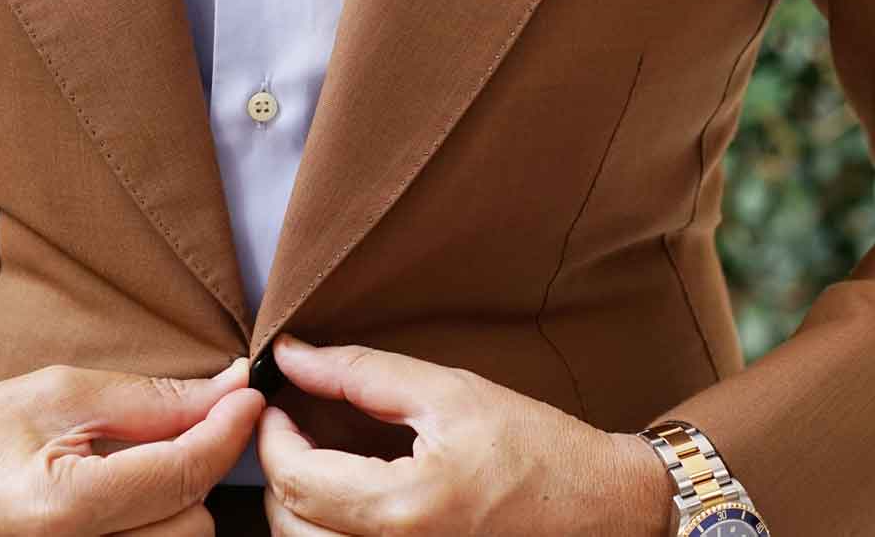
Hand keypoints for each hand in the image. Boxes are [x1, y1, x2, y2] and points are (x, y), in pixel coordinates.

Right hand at [0, 356, 262, 535]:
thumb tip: (231, 390)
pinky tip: (127, 504)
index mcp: (62, 512)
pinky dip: (151, 529)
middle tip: (171, 431)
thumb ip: (150, 400)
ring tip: (132, 471)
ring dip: (174, 506)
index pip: (184, 473)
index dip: (228, 429)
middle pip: (194, 524)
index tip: (248, 395)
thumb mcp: (56, 394)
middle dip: (194, 471)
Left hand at [255, 334, 669, 534]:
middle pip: (289, 524)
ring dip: (300, 504)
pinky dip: (329, 529)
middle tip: (296, 425)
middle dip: (280, 469)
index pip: (293, 478)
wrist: (602, 510)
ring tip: (322, 458)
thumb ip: (361, 373)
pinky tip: (350, 493)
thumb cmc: (537, 448)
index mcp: (401, 509)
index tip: (280, 400)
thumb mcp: (450, 392)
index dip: (271, 434)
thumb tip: (292, 355)